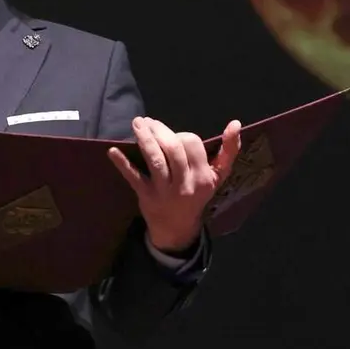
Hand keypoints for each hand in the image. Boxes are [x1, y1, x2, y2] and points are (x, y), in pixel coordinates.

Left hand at [108, 117, 241, 252]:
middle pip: (173, 149)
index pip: (192, 144)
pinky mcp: (146, 197)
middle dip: (160, 130)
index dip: (180, 135)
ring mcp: (165, 191)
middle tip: (149, 121)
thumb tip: (236, 123)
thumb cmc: (198, 194)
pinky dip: (122, 164)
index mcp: (204, 176)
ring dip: (144, 138)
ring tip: (137, 123)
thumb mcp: (219, 176)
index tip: (172, 135)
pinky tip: (113, 151)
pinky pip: (134, 177)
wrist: (178, 227)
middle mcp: (186, 183)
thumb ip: (230, 150)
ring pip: (155, 159)